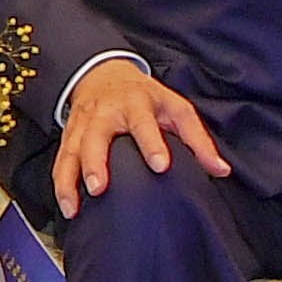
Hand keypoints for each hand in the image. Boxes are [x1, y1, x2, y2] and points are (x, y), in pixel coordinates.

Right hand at [50, 58, 227, 212]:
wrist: (103, 74)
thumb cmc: (146, 97)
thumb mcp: (175, 108)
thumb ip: (198, 140)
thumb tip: (221, 170)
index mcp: (136, 103)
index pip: (144, 123)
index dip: (152, 143)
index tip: (161, 166)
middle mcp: (106, 112)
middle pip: (96, 135)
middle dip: (95, 162)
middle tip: (98, 187)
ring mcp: (84, 124)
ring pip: (72, 150)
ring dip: (70, 178)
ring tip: (73, 206)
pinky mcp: (69, 136)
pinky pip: (61, 160)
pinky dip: (60, 184)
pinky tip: (67, 207)